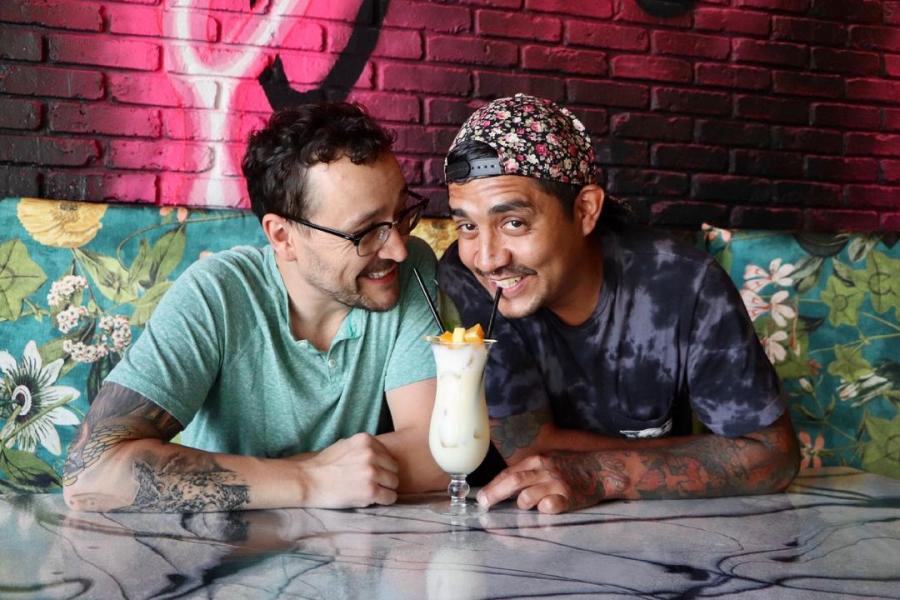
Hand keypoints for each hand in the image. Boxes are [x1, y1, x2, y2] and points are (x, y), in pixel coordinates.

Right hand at [296, 433, 399, 507]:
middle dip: (385, 477)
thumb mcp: (345, 444)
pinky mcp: (370, 491)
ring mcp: (371, 472)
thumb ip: (365, 447)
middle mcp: (371, 454)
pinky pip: (390, 497)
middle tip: (372, 484)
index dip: (382, 466)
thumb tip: (382, 454)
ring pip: (394, 483)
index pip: (389, 455)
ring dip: (385, 489)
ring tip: (371, 492)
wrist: (307, 481)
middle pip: (394, 469)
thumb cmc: (324, 465)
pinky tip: (373, 500)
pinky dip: (384, 501)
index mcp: (366, 440)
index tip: (371, 473)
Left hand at [476, 452, 626, 513]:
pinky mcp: (569, 498)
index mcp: (537, 460)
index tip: (482, 497)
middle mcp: (545, 470)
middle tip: (485, 504)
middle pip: (513, 482)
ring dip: (523, 505)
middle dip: (495, 494)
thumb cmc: (570, 467)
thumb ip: (528, 471)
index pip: (509, 473)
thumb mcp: (547, 462)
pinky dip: (543, 510)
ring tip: (531, 505)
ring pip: (527, 498)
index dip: (493, 486)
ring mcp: (557, 484)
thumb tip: (503, 485)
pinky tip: (546, 508)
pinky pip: (549, 507)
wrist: (601, 469)